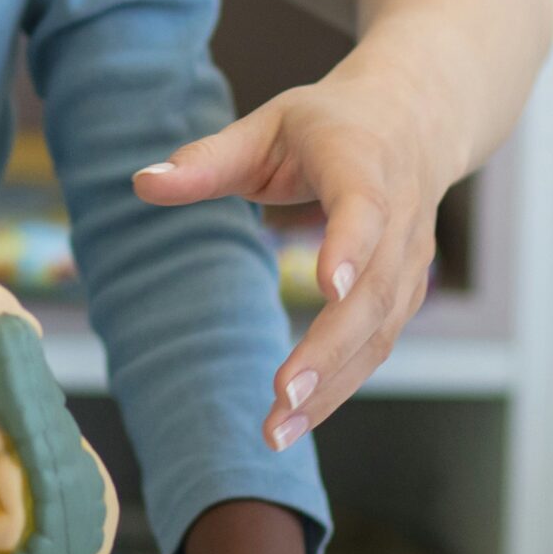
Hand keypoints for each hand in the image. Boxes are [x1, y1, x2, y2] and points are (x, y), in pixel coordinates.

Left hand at [133, 56, 452, 442]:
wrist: (412, 124)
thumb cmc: (325, 125)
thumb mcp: (264, 125)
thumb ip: (205, 159)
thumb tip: (140, 183)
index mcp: (363, 165)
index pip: (364, 208)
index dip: (350, 245)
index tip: (328, 286)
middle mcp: (400, 219)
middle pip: (374, 293)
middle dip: (329, 350)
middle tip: (281, 395)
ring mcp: (411, 262)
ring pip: (379, 332)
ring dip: (334, 385)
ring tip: (278, 428)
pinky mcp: (405, 292)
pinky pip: (377, 345)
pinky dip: (341, 384)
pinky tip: (297, 418)